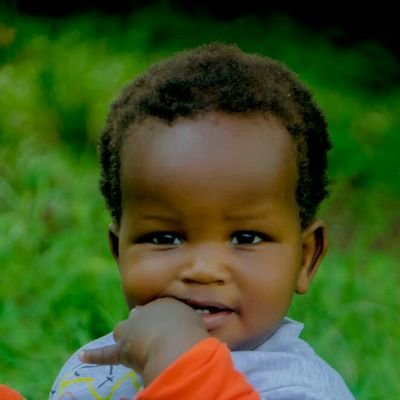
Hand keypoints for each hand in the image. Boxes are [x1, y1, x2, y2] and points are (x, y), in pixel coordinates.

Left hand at [80, 297, 208, 384]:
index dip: (163, 319)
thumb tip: (214, 319)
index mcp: (164, 302)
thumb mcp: (200, 321)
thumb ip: (198, 321)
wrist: (175, 345)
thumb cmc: (193, 333)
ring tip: (135, 345)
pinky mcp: (123, 350)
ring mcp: (132, 329)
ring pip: (123, 330)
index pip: (159, 308)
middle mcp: (145, 311)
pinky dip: (95, 356)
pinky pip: (106, 353)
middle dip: (143, 322)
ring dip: (127, 336)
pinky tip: (83, 357)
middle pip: (139, 315)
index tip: (169, 325)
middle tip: (155, 334)